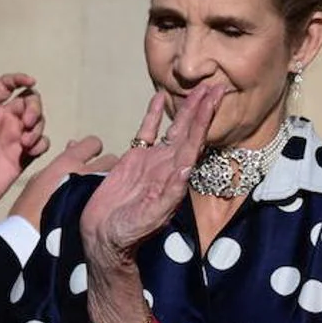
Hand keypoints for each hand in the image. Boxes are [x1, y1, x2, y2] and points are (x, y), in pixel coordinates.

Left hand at [0, 73, 48, 224]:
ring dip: (37, 127)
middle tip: (26, 124)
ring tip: (25, 143)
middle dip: (34, 108)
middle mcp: (5, 123)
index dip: (20, 79)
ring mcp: (15, 141)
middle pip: (30, 103)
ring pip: (38, 123)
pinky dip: (41, 144)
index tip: (30, 81)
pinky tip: (29, 151)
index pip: (8, 87)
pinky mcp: (23, 160)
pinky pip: (41, 145)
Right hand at [9, 136, 116, 230]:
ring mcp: (97, 192)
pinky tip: (104, 210)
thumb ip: (60, 162)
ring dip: (112, 183)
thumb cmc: (29, 208)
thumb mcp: (39, 179)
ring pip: (117, 179)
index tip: (90, 158)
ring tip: (102, 195)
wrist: (32, 238)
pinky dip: (111, 201)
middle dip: (107, 167)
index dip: (92, 150)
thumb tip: (74, 145)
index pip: (93, 143)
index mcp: (68, 162)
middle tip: (98, 179)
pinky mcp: (103, 212)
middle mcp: (86, 172)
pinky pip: (114, 200)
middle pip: (112, 160)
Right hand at [79, 85, 221, 266]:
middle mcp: (167, 166)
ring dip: (185, 109)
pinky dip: (154, 115)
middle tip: (216, 85)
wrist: (105, 237)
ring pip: (172, 129)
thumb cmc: (129, 232)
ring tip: (198, 88)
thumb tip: (187, 167)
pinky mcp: (134, 159)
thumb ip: (169, 192)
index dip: (205, 120)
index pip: (194, 142)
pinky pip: (146, 132)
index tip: (216, 98)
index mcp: (175, 177)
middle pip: (189, 131)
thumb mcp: (151, 214)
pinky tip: (160, 98)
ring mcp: (152, 161)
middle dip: (203, 109)